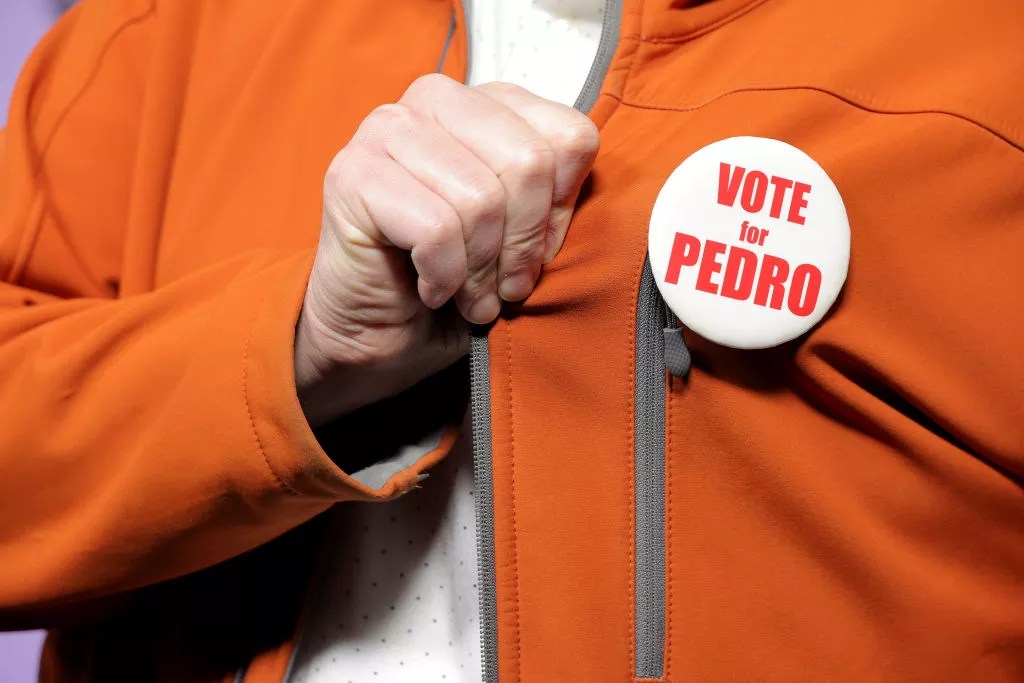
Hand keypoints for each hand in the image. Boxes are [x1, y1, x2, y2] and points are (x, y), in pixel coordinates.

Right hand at [294, 75, 598, 425]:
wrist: (375, 335)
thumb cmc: (451, 282)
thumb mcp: (521, 236)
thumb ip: (552, 200)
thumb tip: (580, 195)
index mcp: (487, 103)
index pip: (568, 136)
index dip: (560, 210)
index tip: (536, 251)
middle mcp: (435, 100)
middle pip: (529, 162)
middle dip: (524, 243)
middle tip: (506, 286)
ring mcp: (386, 131)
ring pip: (481, 199)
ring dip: (482, 270)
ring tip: (471, 296)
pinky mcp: (352, 175)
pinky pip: (436, 229)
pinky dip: (445, 277)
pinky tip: (432, 291)